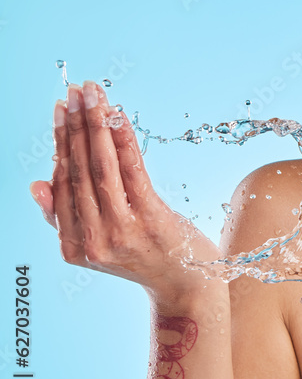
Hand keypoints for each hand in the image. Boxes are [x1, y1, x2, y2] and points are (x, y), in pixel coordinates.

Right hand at [29, 81, 221, 298]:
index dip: (61, 142)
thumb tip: (37, 183)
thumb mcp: (98, 246)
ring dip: (94, 126)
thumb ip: (65, 219)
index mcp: (73, 248)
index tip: (61, 109)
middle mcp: (93, 240)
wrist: (188, 288)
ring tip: (91, 95)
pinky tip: (117, 118)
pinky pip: (133, 173)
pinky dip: (123, 141)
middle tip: (74, 91)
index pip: (62, 184)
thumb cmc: (143, 259)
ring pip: (100, 169)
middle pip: (78, 172)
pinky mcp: (152, 220)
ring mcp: (122, 231)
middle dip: (74, 126)